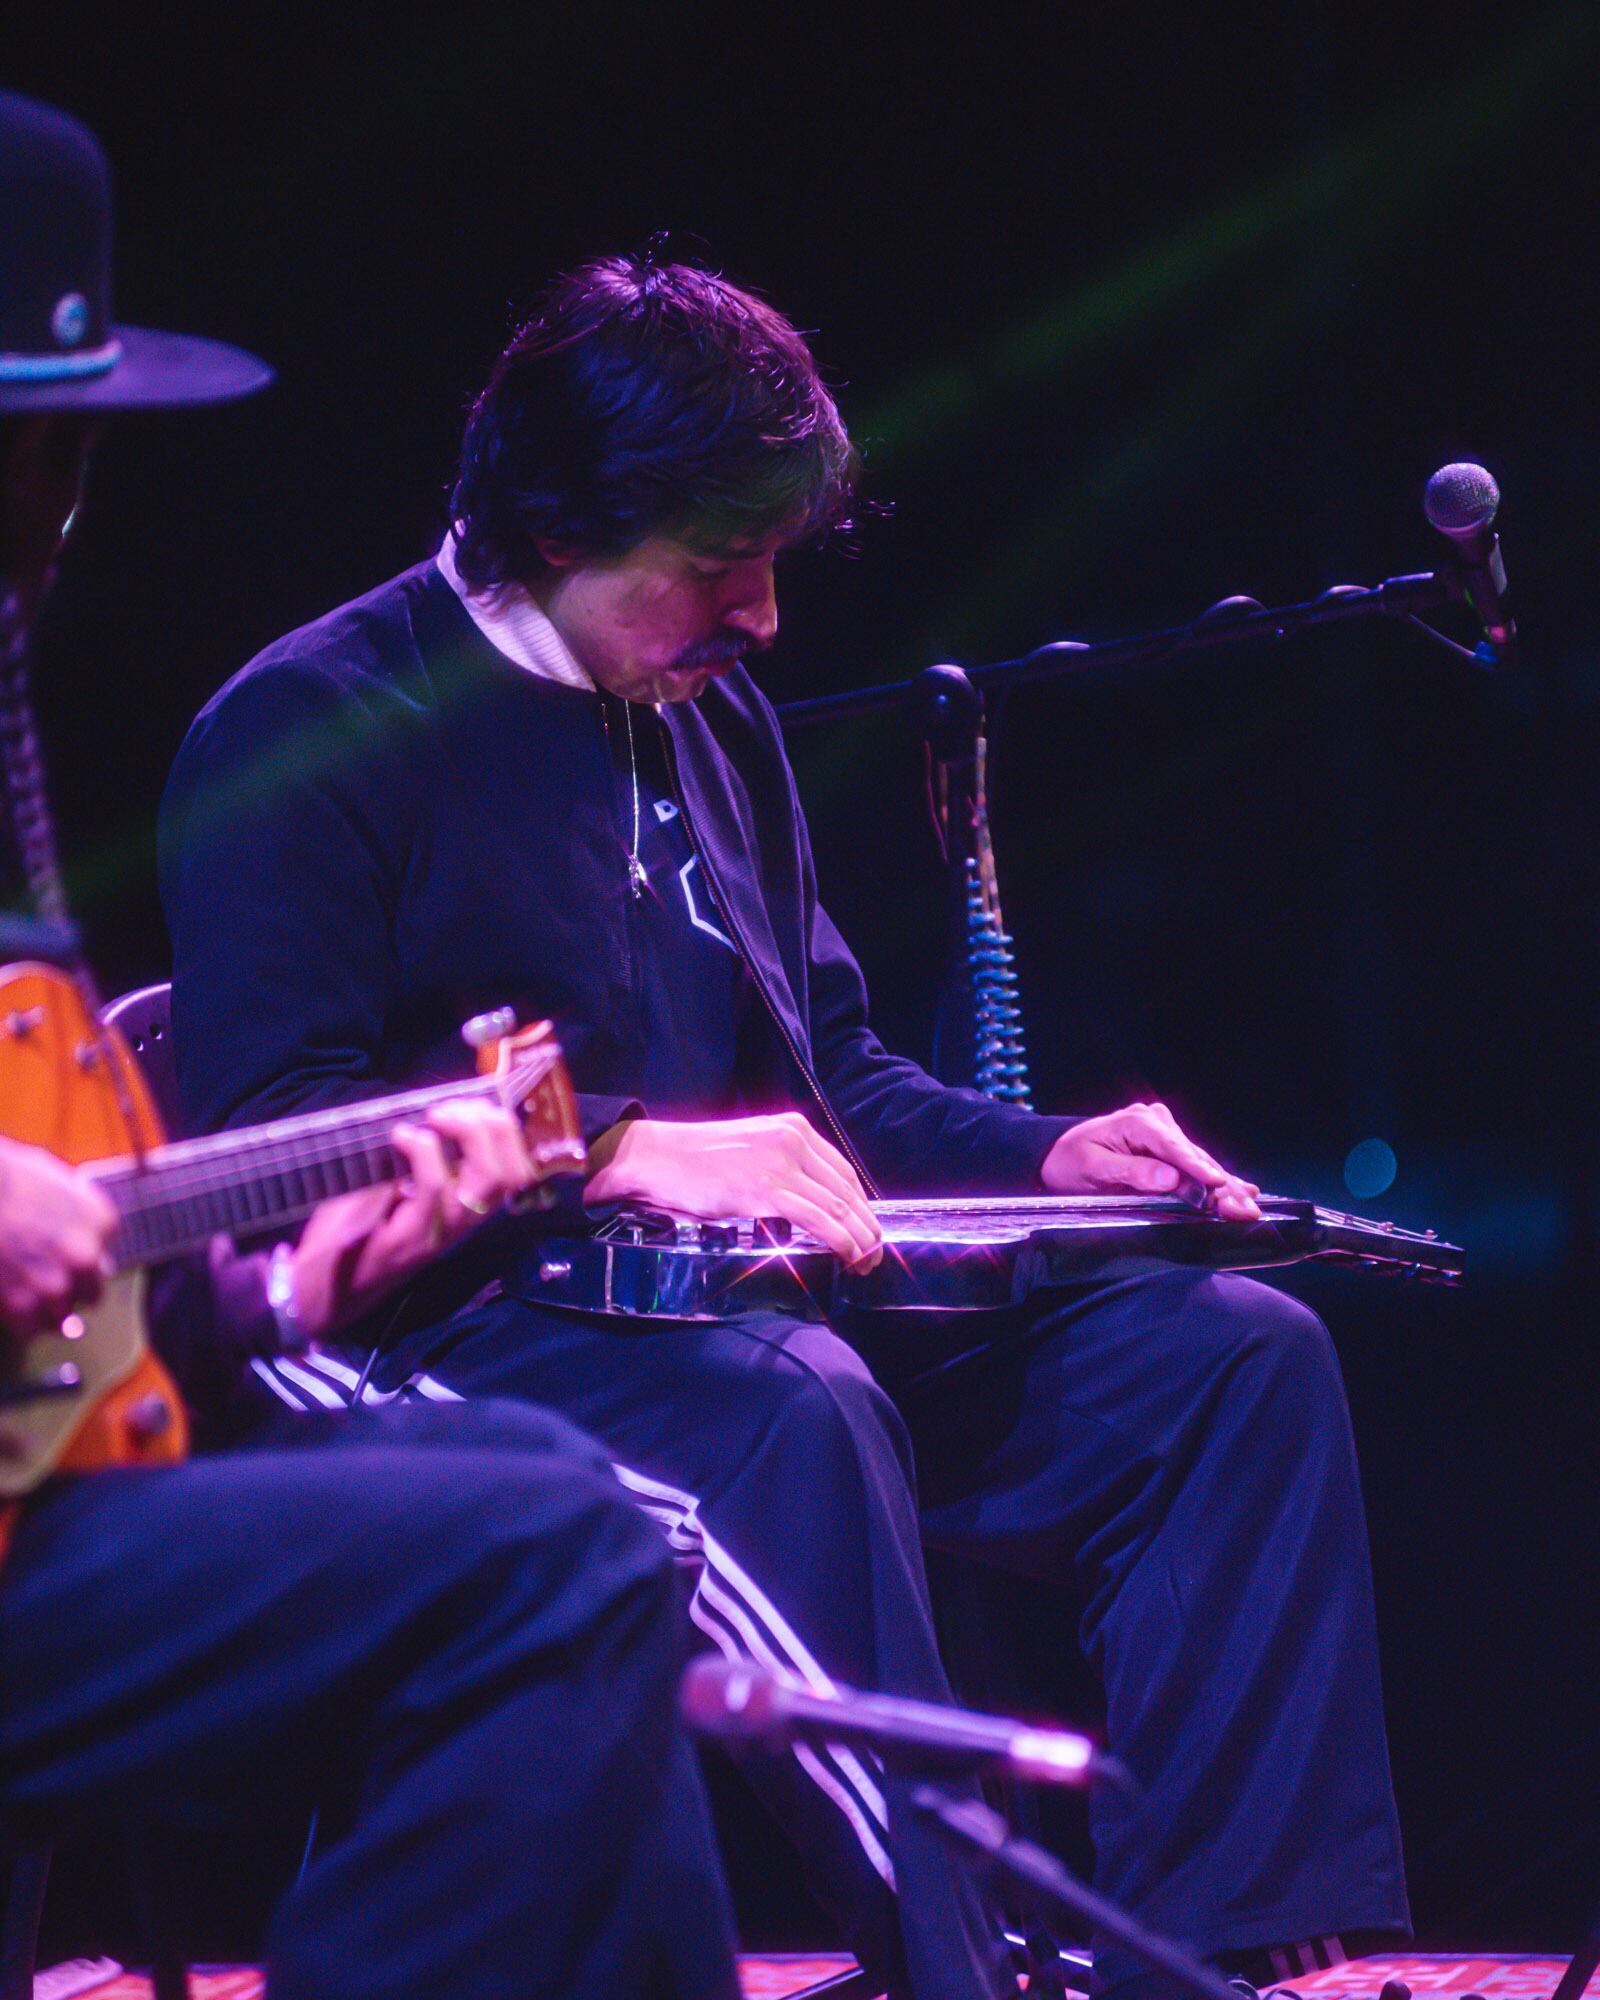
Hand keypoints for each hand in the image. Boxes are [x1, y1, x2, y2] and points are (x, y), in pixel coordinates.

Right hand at [0, 1136, 116, 1336]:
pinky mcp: (23, 1306)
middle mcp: (87, 1258)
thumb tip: (81, 1230)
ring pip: (64, 1317)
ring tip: (22, 1290)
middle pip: (91, 1293)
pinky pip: (32, 1329)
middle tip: (41, 1278)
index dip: (78, 1258)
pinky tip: (9, 1302)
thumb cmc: (8, 1177)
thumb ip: (76, 1209)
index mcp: (102, 1223)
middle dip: (70, 1288)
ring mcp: (56, 1284)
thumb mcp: (57, 1179)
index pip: (103, 1258)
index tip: (57, 1253)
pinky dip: (21, 1321)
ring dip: (46, 1309)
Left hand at [289, 1099, 536, 1339]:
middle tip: (454, 1108)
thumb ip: (416, 1162)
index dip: (508, 1132)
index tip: (475, 1104)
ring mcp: (438, 1235)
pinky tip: (401, 1136)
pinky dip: (423, 1151)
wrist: (313, 1292)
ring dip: (466, 1132)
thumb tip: (429, 1113)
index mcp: (463, 1211)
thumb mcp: (392, 1191)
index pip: (518, 1174)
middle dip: (495, 1127)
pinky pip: (433, 1188)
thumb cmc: (351, 1234)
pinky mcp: (408, 1240)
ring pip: (486, 1180)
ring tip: (435, 1116)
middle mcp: (461, 1226)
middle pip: (511, 1174)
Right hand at [585, 1112, 882, 1270]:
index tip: (866, 1229)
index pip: (843, 1171)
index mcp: (793, 1129)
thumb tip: (805, 1201)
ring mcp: (781, 1164)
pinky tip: (849, 1255)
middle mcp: (793, 1141)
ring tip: (865, 1263)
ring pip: (838, 1206)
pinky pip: (817, 1219)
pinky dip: (840, 1240)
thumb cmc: (695, 1159)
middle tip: (874, 1255)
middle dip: (867, 1226)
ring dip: (860, 1239)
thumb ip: (780, 1166)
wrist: (655, 1156)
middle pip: (848, 1190)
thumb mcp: (750, 1148)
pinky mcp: (765, 1190)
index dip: (862, 1205)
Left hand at [1042, 1102, 1261, 1219]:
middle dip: (1219, 1184)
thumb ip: (1132, 1172)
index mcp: (1138, 1121)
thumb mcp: (1094, 1168)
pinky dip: (1216, 1182)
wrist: (1056, 1155)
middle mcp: (1157, 1122)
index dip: (1196, 1168)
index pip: (1173, 1148)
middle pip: (1193, 1157)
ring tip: (1249, 1206)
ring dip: (1224, 1187)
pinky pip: (1194, 1167)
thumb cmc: (1069, 1161)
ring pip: (1199, 1163)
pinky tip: (1243, 1191)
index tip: (1217, 1184)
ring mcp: (1165, 1134)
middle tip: (1243, 1207)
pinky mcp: (1168, 1149)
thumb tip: (1170, 1178)